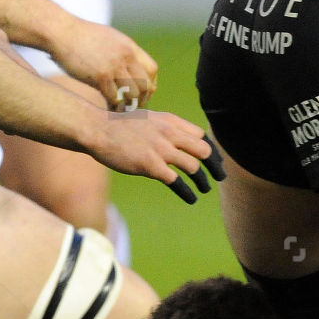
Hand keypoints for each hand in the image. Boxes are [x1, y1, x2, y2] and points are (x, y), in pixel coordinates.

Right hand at [53, 18, 158, 110]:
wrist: (60, 31)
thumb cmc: (80, 37)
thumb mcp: (108, 38)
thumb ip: (121, 51)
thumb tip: (129, 65)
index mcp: (128, 46)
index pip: (152, 69)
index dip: (150, 84)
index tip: (142, 93)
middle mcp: (125, 56)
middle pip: (147, 84)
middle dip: (143, 98)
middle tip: (134, 106)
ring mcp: (114, 66)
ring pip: (134, 93)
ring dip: (130, 105)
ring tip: (122, 109)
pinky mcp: (100, 76)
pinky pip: (115, 98)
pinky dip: (114, 107)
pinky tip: (109, 109)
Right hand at [83, 110, 220, 202]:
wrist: (97, 129)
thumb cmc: (120, 126)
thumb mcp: (149, 119)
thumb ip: (166, 127)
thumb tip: (182, 138)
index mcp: (170, 121)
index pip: (201, 135)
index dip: (212, 150)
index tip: (217, 160)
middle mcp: (169, 134)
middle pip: (204, 151)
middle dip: (216, 165)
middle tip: (220, 176)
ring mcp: (160, 150)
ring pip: (194, 167)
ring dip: (203, 181)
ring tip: (205, 189)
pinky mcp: (150, 166)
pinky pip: (177, 182)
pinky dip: (187, 192)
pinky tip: (191, 198)